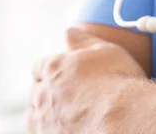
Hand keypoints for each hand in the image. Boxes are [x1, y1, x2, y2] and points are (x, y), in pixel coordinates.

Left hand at [26, 27, 145, 132]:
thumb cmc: (117, 81)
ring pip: (33, 116)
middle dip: (46, 89)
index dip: (50, 68)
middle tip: (65, 92)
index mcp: (53, 68)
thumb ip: (84, 41)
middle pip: (35, 91)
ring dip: (44, 112)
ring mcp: (44, 121)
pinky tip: (67, 126)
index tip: (60, 70)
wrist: (121, 118)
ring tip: (62, 112)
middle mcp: (43, 94)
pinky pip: (43, 132)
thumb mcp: (105, 50)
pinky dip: (52, 128)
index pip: (40, 66)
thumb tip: (69, 31)